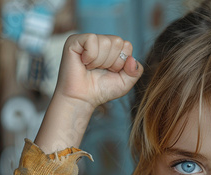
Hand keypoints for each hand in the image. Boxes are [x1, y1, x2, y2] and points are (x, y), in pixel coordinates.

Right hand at [35, 34, 142, 152]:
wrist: (83, 98)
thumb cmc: (102, 90)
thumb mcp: (126, 83)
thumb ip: (136, 71)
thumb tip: (131, 58)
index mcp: (113, 48)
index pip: (127, 45)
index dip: (121, 62)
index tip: (111, 71)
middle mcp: (101, 41)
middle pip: (117, 41)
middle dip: (112, 61)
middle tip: (100, 70)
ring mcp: (87, 40)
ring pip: (105, 41)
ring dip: (100, 61)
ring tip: (91, 68)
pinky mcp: (74, 40)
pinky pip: (91, 40)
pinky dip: (91, 56)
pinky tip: (84, 63)